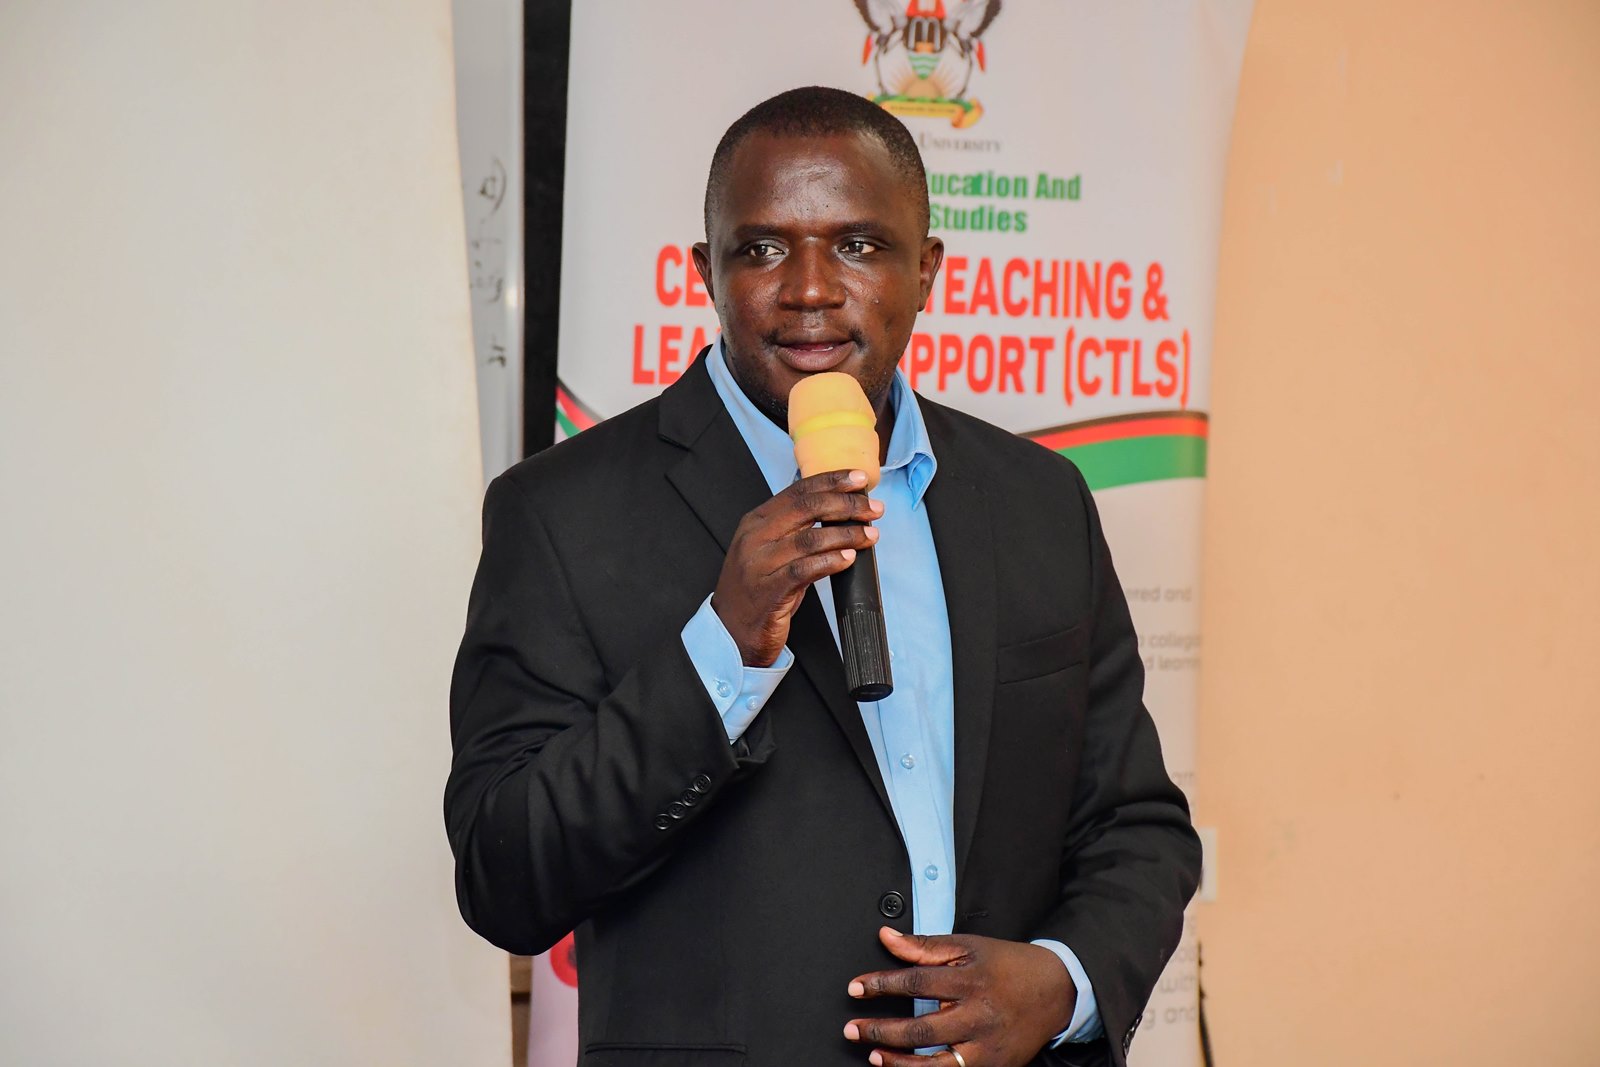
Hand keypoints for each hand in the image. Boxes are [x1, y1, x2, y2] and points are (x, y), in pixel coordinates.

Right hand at [712, 468, 882, 665]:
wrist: (730, 631)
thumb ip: (796, 529)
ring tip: (870, 535)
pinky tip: (849, 558)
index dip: (832, 481)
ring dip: (847, 534)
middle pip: (807, 509)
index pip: (798, 491)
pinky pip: (805, 570)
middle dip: (846, 505)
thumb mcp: (771, 550)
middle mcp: (756, 538)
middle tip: (873, 509)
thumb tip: (839, 509)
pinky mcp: (769, 591)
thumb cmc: (758, 589)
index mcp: (757, 521)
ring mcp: (760, 564)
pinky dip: (831, 561)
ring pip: (809, 538)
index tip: (859, 479)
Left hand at [843, 927, 1075, 1066]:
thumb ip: (925, 947)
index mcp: (970, 979)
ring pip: (935, 1062)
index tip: (856, 988)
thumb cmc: (1009, 965)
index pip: (917, 982)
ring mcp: (986, 1046)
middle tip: (853, 1028)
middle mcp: (978, 1015)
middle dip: (881, 1030)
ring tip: (873, 1054)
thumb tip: (887, 937)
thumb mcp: (969, 946)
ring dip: (899, 1061)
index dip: (882, 984)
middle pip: (921, 1028)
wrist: (1056, 990)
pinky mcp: (993, 1065)